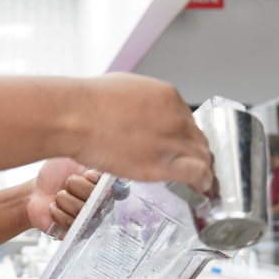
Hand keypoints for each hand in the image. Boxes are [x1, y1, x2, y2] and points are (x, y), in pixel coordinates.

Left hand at [26, 157, 100, 232]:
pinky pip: (70, 223)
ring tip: (58, 196)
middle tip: (66, 184)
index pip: (117, 188)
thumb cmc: (55, 173)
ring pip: (81, 210)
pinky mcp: (76, 231)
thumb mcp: (70, 156)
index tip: (87, 175)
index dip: (100, 181)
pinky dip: (57, 212)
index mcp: (103, 185)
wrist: (36, 192)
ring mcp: (89, 219)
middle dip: (75, 186)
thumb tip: (101, 158)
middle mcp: (100, 203)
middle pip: (96, 197)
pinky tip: (54, 208)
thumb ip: (87, 154)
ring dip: (63, 199)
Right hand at [74, 74, 211, 192]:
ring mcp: (171, 141)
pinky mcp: (162, 164)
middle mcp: (176, 118)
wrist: (75, 116)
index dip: (184, 136)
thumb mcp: (124, 89)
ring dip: (202, 170)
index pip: (188, 120)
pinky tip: (200, 189)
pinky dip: (202, 183)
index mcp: (168, 97)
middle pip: (199, 139)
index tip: (178, 145)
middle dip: (194, 152)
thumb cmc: (88, 103)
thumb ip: (142, 103)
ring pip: (202, 158)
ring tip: (199, 181)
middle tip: (187, 163)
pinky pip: (196, 175)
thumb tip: (142, 114)